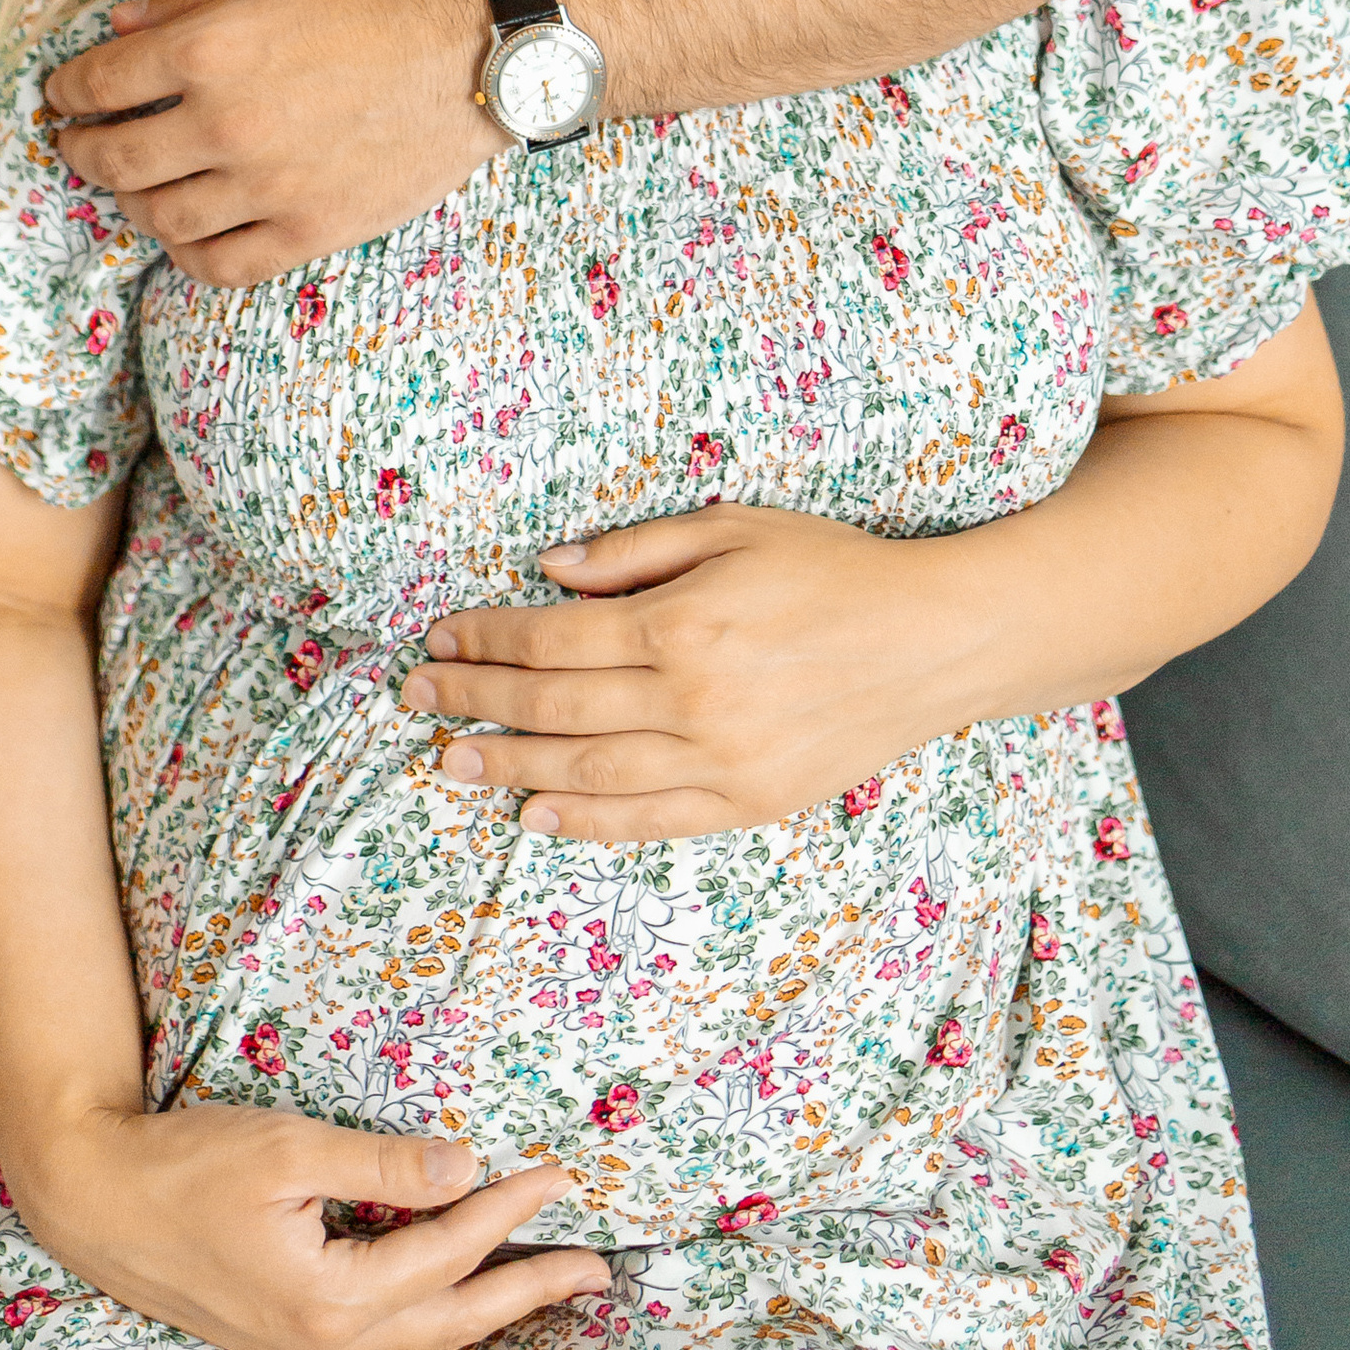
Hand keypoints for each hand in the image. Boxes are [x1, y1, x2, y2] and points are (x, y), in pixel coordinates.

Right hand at [19, 1104, 605, 1349]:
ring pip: (420, 1336)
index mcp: (330, 1298)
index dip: (506, 1213)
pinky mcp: (288, 1335)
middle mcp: (325, 1341)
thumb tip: (465, 1169)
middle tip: (595, 1271)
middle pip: (451, 1319)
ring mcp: (305, 1348)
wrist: (95, 1201)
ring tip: (544, 1284)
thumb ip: (381, 1162)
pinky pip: (385, 1333)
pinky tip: (454, 1292)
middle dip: (527, 1293)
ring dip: (487, 1309)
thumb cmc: (186, 1164)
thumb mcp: (287, 1147)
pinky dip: (434, 1313)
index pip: (445, 1252)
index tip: (558, 1178)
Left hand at [43, 0, 498, 283]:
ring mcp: (268, 186)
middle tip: (76, 146)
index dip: (66, 93)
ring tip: (134, 186)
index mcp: (208, 48)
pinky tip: (186, 233)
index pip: (98, 83)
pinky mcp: (310, 230)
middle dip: (81, 152)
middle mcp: (226, 124)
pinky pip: (221, 264)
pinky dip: (188, 254)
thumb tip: (119, 26)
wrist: (472, 51)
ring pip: (160, 218)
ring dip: (133, 202)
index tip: (61, 98)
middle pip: (115, 159)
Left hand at [399, 503, 980, 836]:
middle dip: (475, 701)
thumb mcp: (733, 528)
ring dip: (509, 768)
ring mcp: (721, 761)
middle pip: (554, 708)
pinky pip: (649, 822)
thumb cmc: (832, 570)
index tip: (439, 638)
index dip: (487, 640)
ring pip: (587, 773)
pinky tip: (534, 814)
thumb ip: (635, 553)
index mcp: (683, 624)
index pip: (553, 640)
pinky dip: (584, 821)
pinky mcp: (748, 802)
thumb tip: (549, 569)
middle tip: (415, 699)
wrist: (933, 641)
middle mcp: (693, 700)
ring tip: (449, 762)